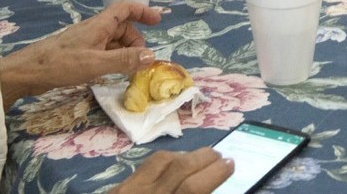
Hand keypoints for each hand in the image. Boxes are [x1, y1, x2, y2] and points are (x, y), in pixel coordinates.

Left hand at [0, 1, 160, 107]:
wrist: (28, 72)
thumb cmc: (61, 64)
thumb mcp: (96, 63)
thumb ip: (124, 60)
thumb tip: (152, 56)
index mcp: (99, 25)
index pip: (125, 8)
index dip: (142, 11)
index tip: (158, 21)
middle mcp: (94, 29)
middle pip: (121, 27)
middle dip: (136, 40)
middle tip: (142, 59)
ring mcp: (85, 42)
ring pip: (112, 41)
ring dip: (125, 52)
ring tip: (130, 69)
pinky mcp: (78, 54)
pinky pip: (102, 52)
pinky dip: (112, 59)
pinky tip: (112, 73)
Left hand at [113, 149, 234, 193]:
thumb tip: (209, 188)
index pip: (191, 190)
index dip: (214, 174)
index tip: (230, 165)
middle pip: (178, 169)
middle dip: (204, 158)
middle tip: (221, 156)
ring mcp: (129, 192)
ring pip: (160, 162)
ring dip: (186, 156)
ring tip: (202, 157)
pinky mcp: (117, 190)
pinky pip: (144, 167)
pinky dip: (165, 161)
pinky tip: (173, 164)